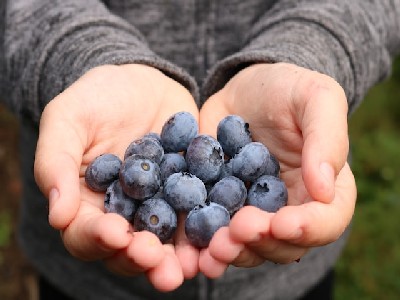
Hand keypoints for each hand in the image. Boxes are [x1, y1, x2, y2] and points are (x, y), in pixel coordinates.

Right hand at [34, 64, 199, 290]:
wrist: (142, 82)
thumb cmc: (96, 99)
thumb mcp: (67, 120)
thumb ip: (56, 164)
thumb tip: (57, 216)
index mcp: (88, 204)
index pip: (86, 233)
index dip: (98, 238)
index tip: (115, 234)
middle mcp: (125, 214)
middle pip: (129, 249)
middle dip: (141, 258)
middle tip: (155, 258)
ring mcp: (160, 206)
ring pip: (166, 242)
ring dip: (176, 258)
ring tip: (189, 265)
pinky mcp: (190, 194)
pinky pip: (199, 216)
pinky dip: (208, 230)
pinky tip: (219, 236)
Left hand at [198, 63, 356, 276]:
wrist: (244, 92)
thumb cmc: (287, 89)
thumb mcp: (315, 97)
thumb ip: (327, 138)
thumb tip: (324, 190)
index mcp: (323, 187)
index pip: (328, 220)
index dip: (308, 228)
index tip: (282, 223)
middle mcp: (290, 208)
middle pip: (284, 243)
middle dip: (262, 243)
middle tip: (237, 231)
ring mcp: (254, 211)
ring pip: (249, 246)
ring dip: (232, 252)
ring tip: (213, 247)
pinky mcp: (222, 207)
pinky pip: (215, 232)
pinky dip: (204, 246)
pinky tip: (191, 250)